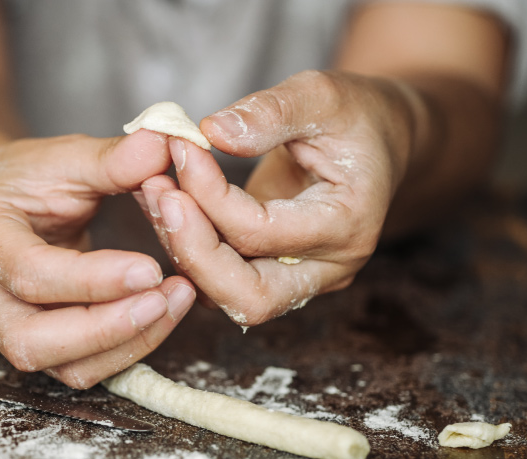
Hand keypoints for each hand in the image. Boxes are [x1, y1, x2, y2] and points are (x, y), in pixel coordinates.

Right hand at [0, 132, 196, 387]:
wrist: (3, 206)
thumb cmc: (29, 181)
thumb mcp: (64, 156)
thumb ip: (111, 157)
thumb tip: (163, 144)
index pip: (29, 275)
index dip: (90, 280)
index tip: (150, 267)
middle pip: (34, 341)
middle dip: (108, 328)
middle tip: (166, 296)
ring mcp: (8, 329)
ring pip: (63, 368)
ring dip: (127, 344)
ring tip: (176, 301)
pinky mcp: (42, 347)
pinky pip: (84, 369)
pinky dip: (129, 350)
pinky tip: (163, 314)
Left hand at [138, 70, 415, 325]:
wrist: (374, 141)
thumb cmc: (354, 116)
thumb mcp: (323, 94)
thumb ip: (271, 112)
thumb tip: (213, 132)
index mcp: (348, 225)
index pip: (263, 232)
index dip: (210, 196)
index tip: (181, 148)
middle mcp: (326, 269)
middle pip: (248, 297)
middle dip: (192, 250)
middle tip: (157, 194)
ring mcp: (298, 280)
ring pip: (225, 296)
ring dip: (181, 249)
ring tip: (152, 191)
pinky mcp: (269, 274)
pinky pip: (218, 280)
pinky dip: (185, 246)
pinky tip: (163, 202)